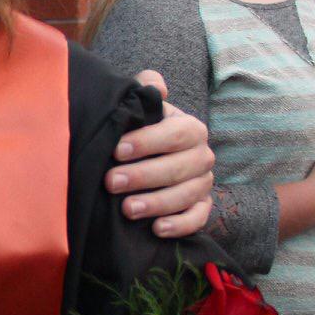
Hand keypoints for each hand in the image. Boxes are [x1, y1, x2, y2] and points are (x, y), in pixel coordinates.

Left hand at [104, 71, 214, 237]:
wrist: (145, 159)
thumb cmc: (138, 132)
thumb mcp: (140, 108)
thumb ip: (145, 90)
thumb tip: (157, 86)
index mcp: (189, 128)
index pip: (176, 133)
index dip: (147, 142)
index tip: (116, 150)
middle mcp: (201, 155)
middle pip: (180, 167)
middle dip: (144, 175)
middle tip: (111, 182)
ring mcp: (203, 183)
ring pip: (187, 195)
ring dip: (157, 203)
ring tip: (127, 209)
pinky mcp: (201, 207)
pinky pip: (198, 219)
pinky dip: (180, 225)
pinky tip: (156, 229)